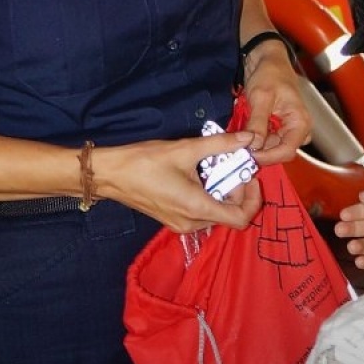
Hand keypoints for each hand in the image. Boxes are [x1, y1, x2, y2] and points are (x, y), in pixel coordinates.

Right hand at [94, 132, 262, 233]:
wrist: (110, 174)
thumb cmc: (144, 162)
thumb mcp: (185, 149)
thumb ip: (220, 144)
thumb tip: (248, 138)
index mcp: (197, 208)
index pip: (241, 218)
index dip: (253, 199)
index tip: (250, 177)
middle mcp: (192, 223)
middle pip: (229, 214)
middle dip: (236, 190)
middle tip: (231, 164)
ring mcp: (181, 224)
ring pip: (215, 213)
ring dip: (221, 192)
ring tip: (213, 167)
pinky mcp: (172, 220)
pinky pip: (200, 212)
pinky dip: (207, 195)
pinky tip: (198, 175)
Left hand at [240, 48, 311, 166]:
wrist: (266, 59)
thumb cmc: (270, 73)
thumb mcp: (261, 97)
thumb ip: (258, 123)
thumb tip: (253, 146)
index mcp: (300, 122)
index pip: (287, 151)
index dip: (267, 156)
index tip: (248, 155)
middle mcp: (297, 129)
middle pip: (279, 152)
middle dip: (260, 152)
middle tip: (239, 149)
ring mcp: (286, 129)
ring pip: (270, 148)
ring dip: (255, 146)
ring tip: (239, 141)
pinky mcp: (276, 127)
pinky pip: (266, 139)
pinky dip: (254, 139)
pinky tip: (242, 135)